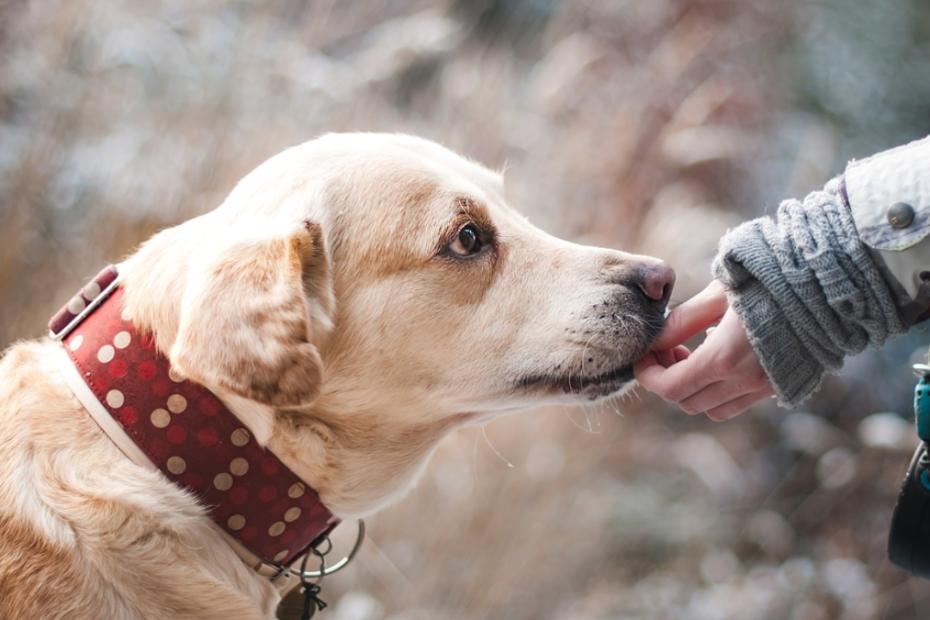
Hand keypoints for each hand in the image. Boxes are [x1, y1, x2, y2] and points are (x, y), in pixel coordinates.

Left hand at [633, 280, 774, 420]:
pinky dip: (719, 390)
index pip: (670, 387)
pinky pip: (738, 402)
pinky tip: (721, 355)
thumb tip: (655, 340)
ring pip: (712, 409)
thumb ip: (682, 321)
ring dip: (694, 388)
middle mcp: (745, 381)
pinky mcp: (781, 385)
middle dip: (667, 379)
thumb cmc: (770, 278)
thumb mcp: (718, 293)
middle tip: (667, 348)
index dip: (648, 374)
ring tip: (692, 353)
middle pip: (686, 402)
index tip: (643, 355)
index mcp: (725, 358)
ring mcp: (766, 387)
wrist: (830, 283)